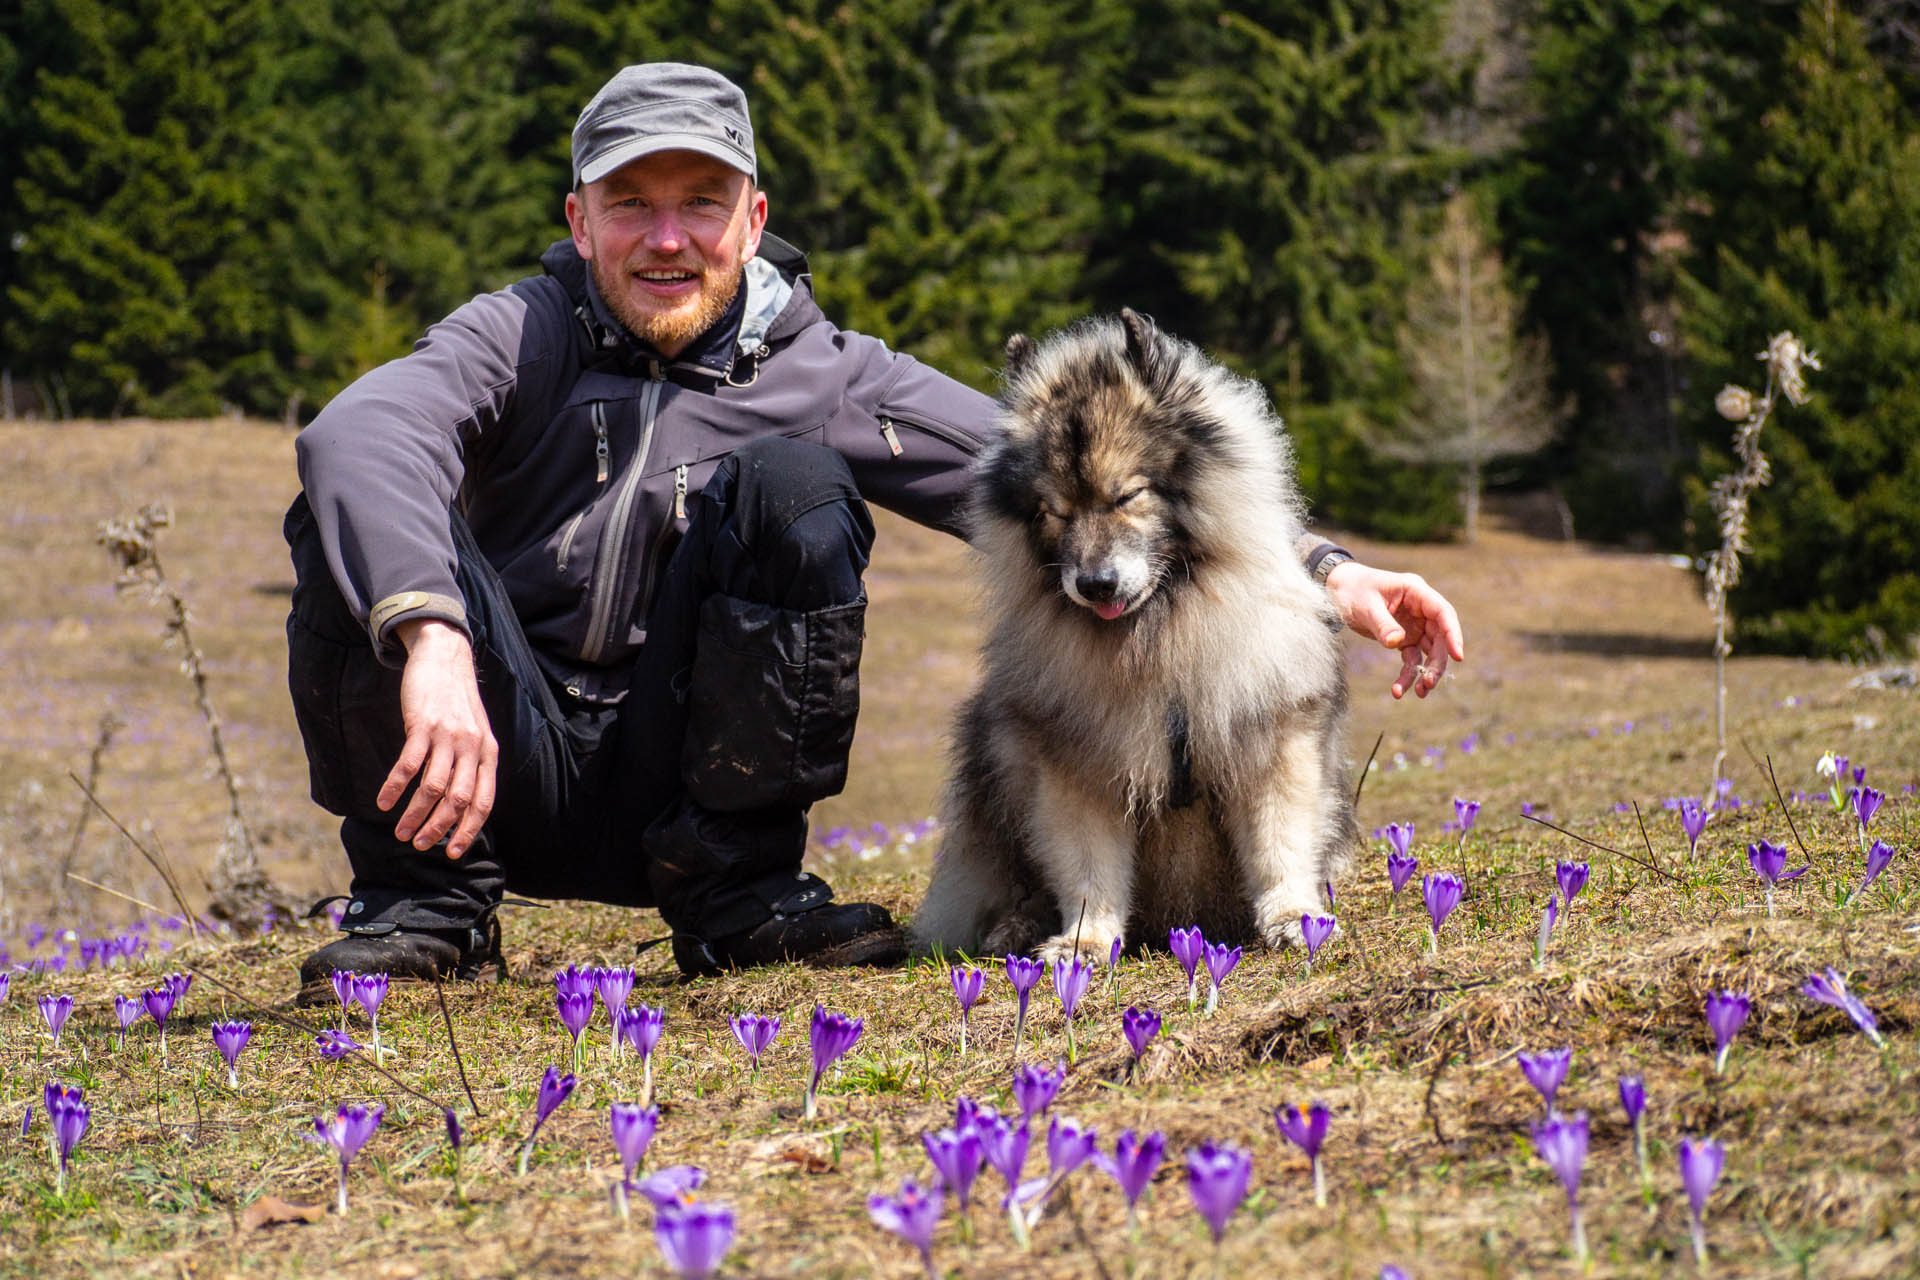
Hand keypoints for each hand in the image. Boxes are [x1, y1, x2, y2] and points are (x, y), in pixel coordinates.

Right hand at [377, 620, 497, 857]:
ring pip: (433, 788)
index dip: (468, 830)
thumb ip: (471, 765)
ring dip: (414, 815)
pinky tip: (384, 802)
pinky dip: (395, 788)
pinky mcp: (423, 725)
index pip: (483, 802)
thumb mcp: (476, 733)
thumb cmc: (457, 701)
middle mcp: (472, 747)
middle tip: (419, 844)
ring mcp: (448, 736)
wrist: (445, 657)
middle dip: (438, 828)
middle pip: (458, 800)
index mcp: (488, 753)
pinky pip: (408, 765)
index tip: (453, 852)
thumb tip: (459, 805)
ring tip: (400, 832)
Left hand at [1324, 561, 1464, 699]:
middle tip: (1429, 682)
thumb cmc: (1353, 590)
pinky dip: (1408, 674)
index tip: (1458, 656)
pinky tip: (1398, 690)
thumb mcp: (1365, 606)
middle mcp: (1420, 609)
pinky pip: (1411, 658)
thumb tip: (1396, 643)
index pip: (1442, 613)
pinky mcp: (1404, 638)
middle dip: (1437, 662)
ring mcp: (1414, 625)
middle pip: (1439, 637)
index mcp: (1415, 592)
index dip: (1453, 634)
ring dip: (1425, 672)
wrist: (1338, 590)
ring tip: (1419, 693)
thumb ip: (1382, 624)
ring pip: (1429, 651)